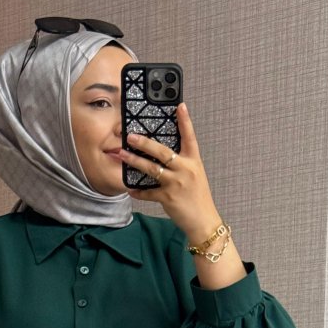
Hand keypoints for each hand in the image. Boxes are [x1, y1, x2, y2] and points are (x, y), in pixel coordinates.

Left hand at [115, 103, 221, 242]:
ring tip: (122, 155)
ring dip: (135, 162)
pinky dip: (138, 192)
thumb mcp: (196, 175)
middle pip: (162, 151)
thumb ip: (183, 163)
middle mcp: (185, 169)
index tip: (180, 106)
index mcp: (194, 161)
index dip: (185, 121)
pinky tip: (130, 189)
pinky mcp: (168, 198)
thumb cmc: (198, 198)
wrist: (204, 221)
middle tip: (130, 136)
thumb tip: (165, 155)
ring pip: (151, 169)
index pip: (190, 137)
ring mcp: (176, 183)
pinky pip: (148, 193)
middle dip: (144, 143)